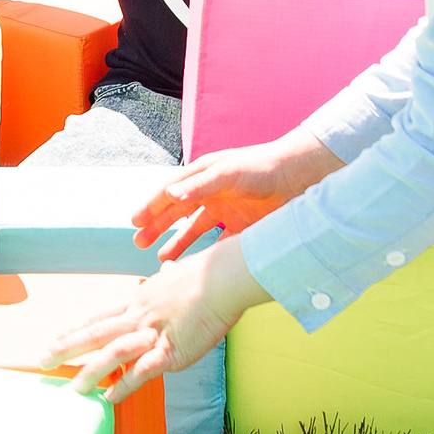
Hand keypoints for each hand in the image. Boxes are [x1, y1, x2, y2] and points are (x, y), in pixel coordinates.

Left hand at [47, 238, 266, 403]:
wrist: (224, 277)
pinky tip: (109, 398)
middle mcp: (139, 315)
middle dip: (66, 347)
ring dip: (90, 371)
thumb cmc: (209, 273)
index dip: (76, 329)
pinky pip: (142, 370)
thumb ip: (168, 280)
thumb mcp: (178, 274)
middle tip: (40, 360)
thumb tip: (166, 271)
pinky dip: (124, 385)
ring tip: (72, 389)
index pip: (100, 316)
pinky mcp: (172, 350)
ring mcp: (154, 332)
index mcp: (140, 299)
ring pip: (112, 352)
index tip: (55, 338)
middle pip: (95, 332)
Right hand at [133, 130, 345, 260]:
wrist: (298, 177)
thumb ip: (199, 186)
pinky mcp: (242, 227)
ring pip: (195, 230)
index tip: (135, 222)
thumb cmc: (261, 167)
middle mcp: (211, 193)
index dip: (152, 207)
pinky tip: (198, 266)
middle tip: (139, 242)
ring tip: (161, 259)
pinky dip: (206, 254)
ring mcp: (226, 211)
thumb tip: (170, 194)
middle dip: (158, 227)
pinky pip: (219, 244)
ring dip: (177, 243)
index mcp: (203, 176)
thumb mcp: (227, 174)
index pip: (170, 193)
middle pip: (178, 212)